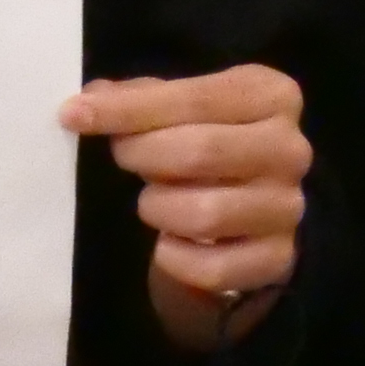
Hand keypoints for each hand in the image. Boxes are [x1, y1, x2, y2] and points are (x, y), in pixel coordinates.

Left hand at [64, 67, 308, 340]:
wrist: (247, 216)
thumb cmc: (206, 148)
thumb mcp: (183, 111)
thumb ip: (142, 99)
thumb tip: (91, 98)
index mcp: (272, 97)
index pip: (196, 98)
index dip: (130, 108)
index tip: (74, 114)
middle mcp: (291, 149)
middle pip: (200, 151)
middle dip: (143, 155)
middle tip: (123, 158)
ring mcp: (288, 206)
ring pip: (205, 214)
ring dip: (159, 208)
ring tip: (153, 201)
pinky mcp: (277, 258)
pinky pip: (212, 268)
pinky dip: (175, 259)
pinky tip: (168, 242)